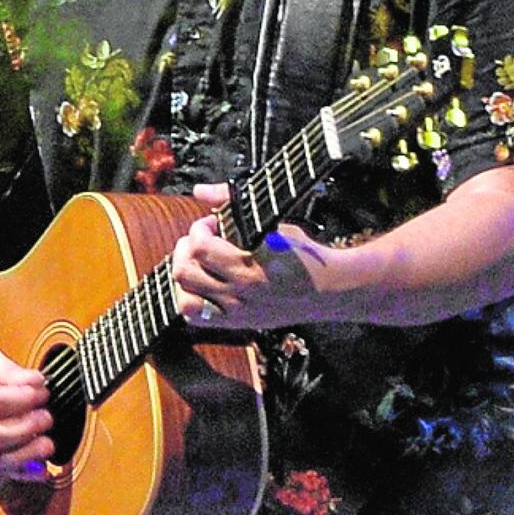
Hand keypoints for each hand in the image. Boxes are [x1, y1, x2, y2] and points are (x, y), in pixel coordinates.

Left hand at [172, 183, 332, 331]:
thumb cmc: (303, 255)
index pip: (200, 246)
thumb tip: (201, 190)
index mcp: (249, 265)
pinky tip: (200, 285)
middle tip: (200, 241)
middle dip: (186, 249)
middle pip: (185, 272)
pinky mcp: (239, 324)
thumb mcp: (272, 222)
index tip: (212, 223)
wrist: (328, 289)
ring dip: (184, 278)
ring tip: (195, 264)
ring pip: (185, 300)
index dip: (200, 228)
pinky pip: (198, 319)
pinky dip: (190, 301)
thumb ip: (233, 203)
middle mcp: (240, 292)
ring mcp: (238, 312)